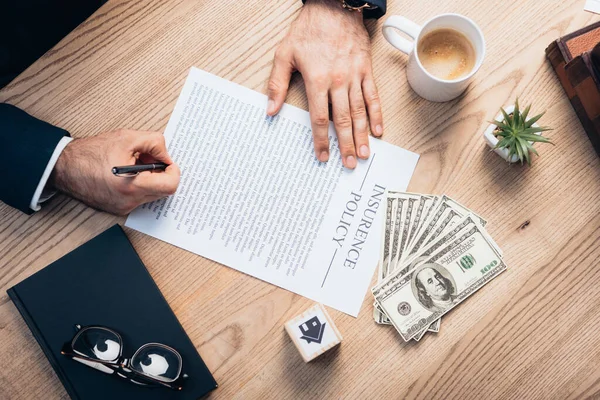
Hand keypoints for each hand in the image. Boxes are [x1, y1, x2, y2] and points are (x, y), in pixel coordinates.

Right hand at [50, 129, 179, 214]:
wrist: (63, 167)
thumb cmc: (90, 153)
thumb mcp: (127, 137)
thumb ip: (154, 143)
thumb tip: (166, 154)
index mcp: (132, 185)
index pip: (170, 186)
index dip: (174, 172)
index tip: (168, 162)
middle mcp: (129, 201)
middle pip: (163, 190)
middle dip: (161, 172)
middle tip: (148, 158)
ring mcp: (123, 207)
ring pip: (152, 194)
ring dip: (150, 178)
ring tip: (134, 163)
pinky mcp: (118, 209)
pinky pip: (139, 198)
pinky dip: (140, 185)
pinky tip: (126, 173)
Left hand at [267, 0, 382, 168]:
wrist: (334, 6)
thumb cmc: (308, 30)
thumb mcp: (284, 54)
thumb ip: (277, 84)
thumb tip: (270, 110)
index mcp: (317, 80)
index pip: (319, 118)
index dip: (321, 140)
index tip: (323, 156)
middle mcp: (338, 81)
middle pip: (342, 120)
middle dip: (345, 145)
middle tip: (348, 164)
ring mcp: (354, 76)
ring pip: (359, 111)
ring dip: (362, 135)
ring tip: (364, 155)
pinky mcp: (365, 69)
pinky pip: (373, 96)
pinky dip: (377, 114)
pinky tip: (378, 131)